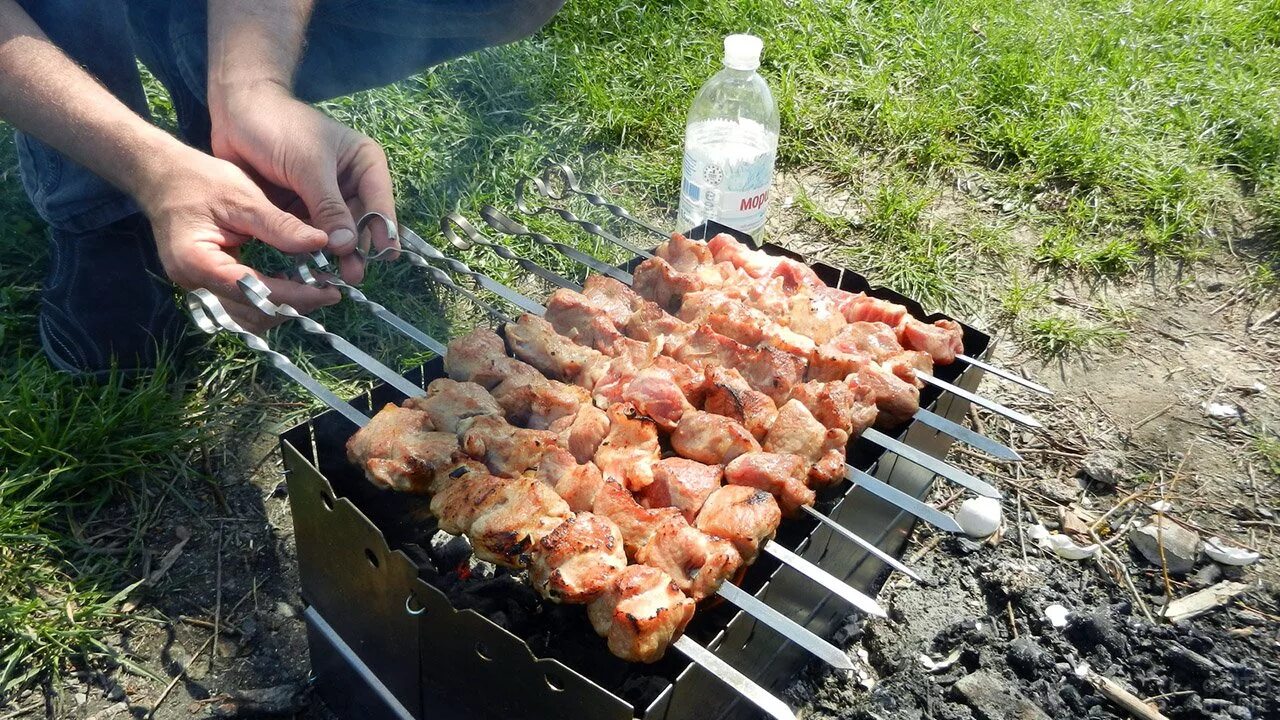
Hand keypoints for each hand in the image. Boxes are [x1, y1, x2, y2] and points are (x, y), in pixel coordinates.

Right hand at [136, 145, 340, 331]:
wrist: (160, 175)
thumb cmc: (198, 179)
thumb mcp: (243, 196)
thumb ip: (280, 225)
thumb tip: (322, 243)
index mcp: (198, 262)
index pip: (257, 292)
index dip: (298, 296)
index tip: (331, 292)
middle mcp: (193, 284)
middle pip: (252, 313)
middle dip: (293, 306)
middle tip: (329, 292)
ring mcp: (196, 287)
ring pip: (247, 317)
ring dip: (281, 308)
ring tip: (314, 289)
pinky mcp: (204, 285)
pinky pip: (239, 305)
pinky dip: (266, 301)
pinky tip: (289, 283)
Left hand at [210, 83, 397, 283]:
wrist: (235, 112)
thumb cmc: (278, 127)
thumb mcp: (308, 166)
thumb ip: (329, 207)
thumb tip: (347, 245)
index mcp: (363, 164)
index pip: (379, 202)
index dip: (382, 230)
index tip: (385, 257)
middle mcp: (350, 183)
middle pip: (360, 223)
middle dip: (356, 249)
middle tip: (353, 276)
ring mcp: (325, 198)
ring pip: (336, 234)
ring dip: (333, 254)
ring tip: (333, 277)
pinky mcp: (301, 209)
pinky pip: (311, 235)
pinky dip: (311, 251)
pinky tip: (311, 268)